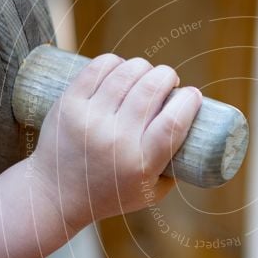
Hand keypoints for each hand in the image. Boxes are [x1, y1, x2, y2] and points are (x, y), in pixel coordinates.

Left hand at [29, 55, 201, 231]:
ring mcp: (90, 120)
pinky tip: (122, 69)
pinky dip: (117, 62)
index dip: (189, 100)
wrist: (55, 195)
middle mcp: (115, 141)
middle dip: (168, 76)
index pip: (173, 121)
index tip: (193, 95)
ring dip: (145, 67)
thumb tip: (201, 130)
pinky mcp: (69, 104)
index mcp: (140, 164)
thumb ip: (177, 166)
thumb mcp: (151, 191)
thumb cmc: (111, 193)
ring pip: (128, 73)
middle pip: (151, 89)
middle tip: (169, 81)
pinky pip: (100, 67)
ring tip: (147, 75)